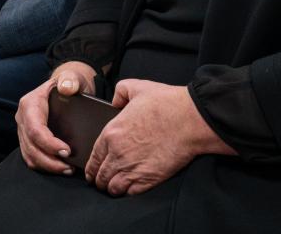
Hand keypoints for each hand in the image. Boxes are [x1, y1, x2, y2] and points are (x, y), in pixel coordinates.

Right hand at [16, 61, 97, 173]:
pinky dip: (44, 166)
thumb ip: (70, 80)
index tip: (67, 151)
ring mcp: (23, 130)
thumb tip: (66, 88)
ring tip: (67, 169)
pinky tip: (60, 167)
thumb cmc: (69, 83)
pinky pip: (31, 157)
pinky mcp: (27, 139)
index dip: (49, 144)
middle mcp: (22, 118)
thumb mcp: (72, 77)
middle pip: (31, 146)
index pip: (35, 129)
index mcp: (30, 104)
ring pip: (29, 155)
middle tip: (69, 167)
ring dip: (47, 166)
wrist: (65, 86)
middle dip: (49, 161)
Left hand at [85, 79, 233, 196]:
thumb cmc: (165, 103)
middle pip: (100, 176)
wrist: (189, 119)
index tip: (92, 172)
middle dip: (99, 180)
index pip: (93, 158)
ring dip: (112, 188)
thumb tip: (115, 102)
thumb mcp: (137, 87)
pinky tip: (129, 189)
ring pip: (113, 188)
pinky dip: (127, 193)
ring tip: (114, 188)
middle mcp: (117, 154)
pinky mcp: (148, 179)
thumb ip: (120, 91)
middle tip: (102, 182)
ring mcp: (132, 169)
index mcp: (111, 133)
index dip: (91, 168)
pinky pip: (130, 193)